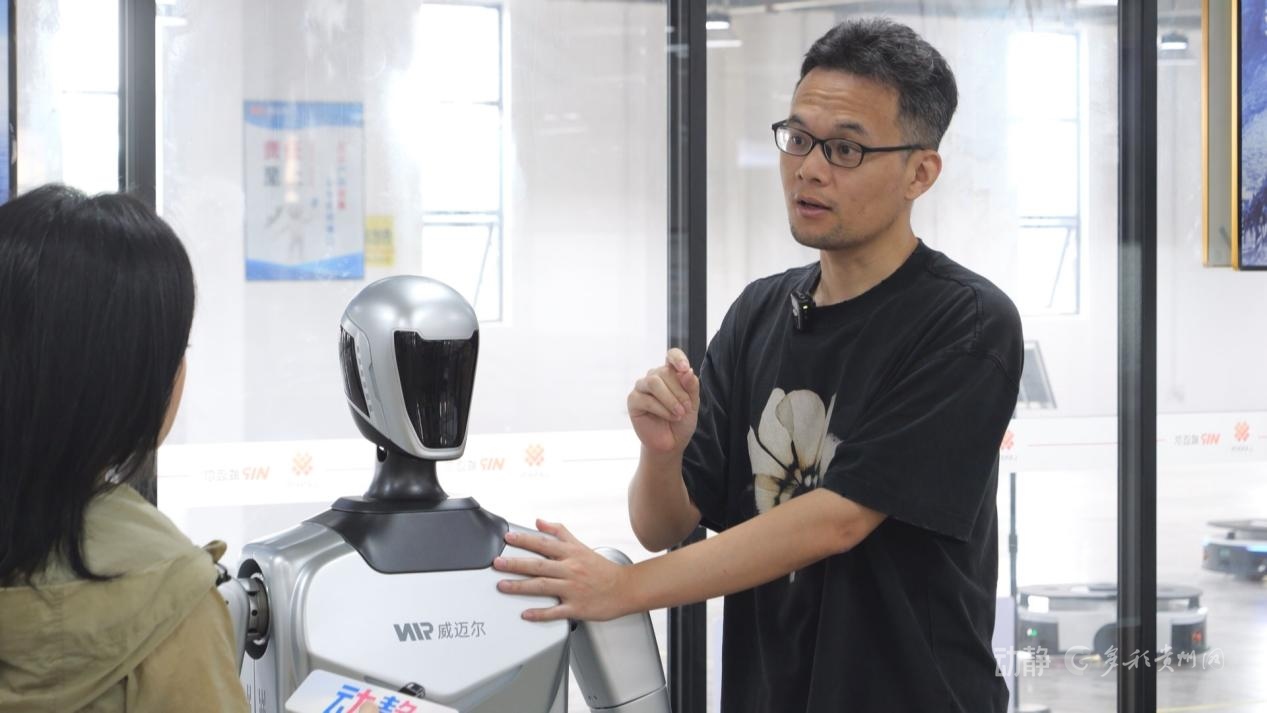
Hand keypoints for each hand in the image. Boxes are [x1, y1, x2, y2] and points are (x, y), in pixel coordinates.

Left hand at [493, 520, 634, 621]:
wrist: (626, 588)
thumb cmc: (602, 569)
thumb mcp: (581, 546)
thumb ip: (559, 533)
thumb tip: (539, 521)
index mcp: (571, 554)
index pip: (544, 544)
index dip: (525, 540)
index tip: (508, 538)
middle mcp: (571, 570)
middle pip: (539, 565)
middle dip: (516, 564)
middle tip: (497, 563)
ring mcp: (573, 590)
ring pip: (543, 586)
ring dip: (520, 586)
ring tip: (502, 586)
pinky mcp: (577, 608)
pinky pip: (555, 612)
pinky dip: (540, 613)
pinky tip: (526, 613)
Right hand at [627, 348, 699, 453]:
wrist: (671, 443)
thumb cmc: (681, 421)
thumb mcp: (693, 403)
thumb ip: (691, 387)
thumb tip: (687, 371)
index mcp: (670, 373)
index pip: (671, 355)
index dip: (677, 358)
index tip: (684, 368)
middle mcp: (654, 376)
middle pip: (665, 372)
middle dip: (679, 391)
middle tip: (687, 408)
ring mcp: (642, 387)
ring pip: (654, 382)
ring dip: (670, 399)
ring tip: (679, 413)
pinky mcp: (633, 400)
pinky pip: (646, 399)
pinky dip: (661, 409)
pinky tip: (670, 417)